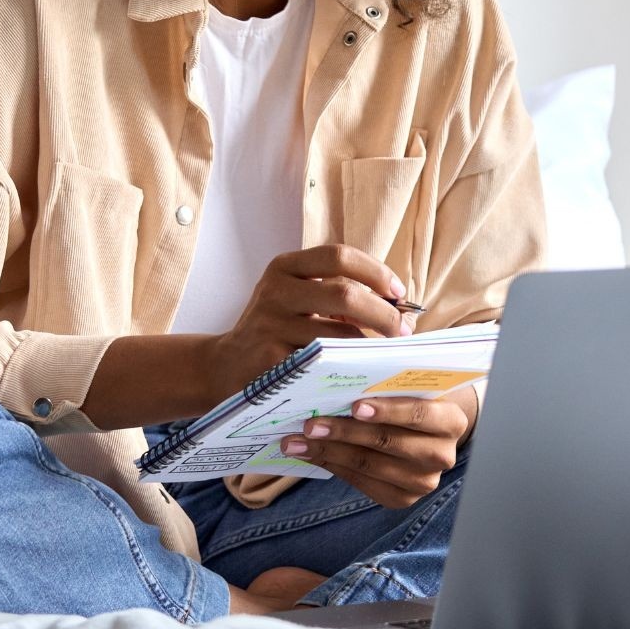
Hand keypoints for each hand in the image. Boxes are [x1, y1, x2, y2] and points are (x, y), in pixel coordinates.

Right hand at [204, 244, 413, 402]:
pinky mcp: (272, 362)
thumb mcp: (296, 299)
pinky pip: (325, 364)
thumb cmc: (274, 330)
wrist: (225, 367)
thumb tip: (400, 306)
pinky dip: (350, 368)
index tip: (399, 293)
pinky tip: (361, 373)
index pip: (339, 255)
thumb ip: (337, 293)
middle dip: (384, 313)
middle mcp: (275, 291)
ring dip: (371, 346)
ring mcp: (271, 327)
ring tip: (386, 354)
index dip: (376, 272)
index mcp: (284, 268)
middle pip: (344, 293)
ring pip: (339, 334)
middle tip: (404, 331)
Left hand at [280, 390, 475, 508]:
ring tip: (296, 442)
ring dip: (328, 452)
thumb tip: (346, 363)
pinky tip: (309, 454)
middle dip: (345, 432)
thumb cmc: (411, 398)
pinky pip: (361, 483)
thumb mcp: (409, 384)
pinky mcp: (402, 499)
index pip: (419, 414)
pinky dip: (332, 466)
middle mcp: (442, 455)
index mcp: (450, 421)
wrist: (426, 432)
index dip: (387, 410)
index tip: (354, 405)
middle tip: (310, 424)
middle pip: (388, 443)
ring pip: (369, 465)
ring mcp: (423, 482)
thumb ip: (389, 377)